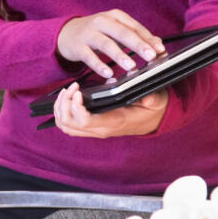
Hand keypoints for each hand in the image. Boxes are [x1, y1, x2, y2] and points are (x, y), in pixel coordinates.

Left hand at [53, 82, 167, 137]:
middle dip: (64, 103)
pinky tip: (69, 98)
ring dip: (61, 107)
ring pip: (64, 126)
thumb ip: (151, 98)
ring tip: (68, 91)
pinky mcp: (92, 128)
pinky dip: (63, 112)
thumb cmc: (152, 109)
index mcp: (113, 122)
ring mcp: (95, 130)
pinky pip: (69, 126)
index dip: (75, 107)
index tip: (78, 91)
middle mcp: (101, 129)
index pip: (84, 121)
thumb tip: (147, 98)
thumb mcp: (156, 100)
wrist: (154, 121)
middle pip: (68, 124)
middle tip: (72, 88)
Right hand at [56, 10, 164, 77]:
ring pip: (106, 44)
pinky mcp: (77, 46)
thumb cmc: (96, 32)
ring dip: (120, 55)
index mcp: (115, 16)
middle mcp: (102, 22)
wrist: (66, 33)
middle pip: (122, 33)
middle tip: (151, 56)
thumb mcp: (116, 30)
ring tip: (131, 66)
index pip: (134, 27)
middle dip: (137, 45)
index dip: (148, 38)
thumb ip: (136, 36)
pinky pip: (89, 56)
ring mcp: (88, 33)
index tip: (160, 50)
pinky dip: (99, 65)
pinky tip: (108, 73)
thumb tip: (158, 44)